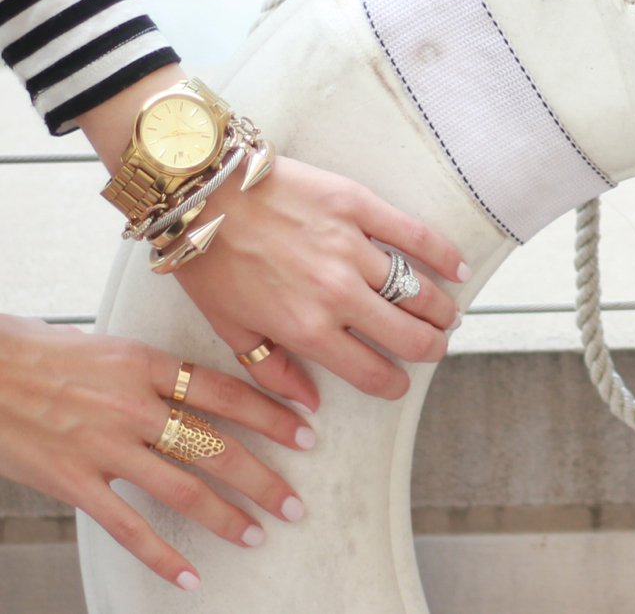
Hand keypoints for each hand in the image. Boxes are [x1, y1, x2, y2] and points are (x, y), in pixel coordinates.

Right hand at [0, 314, 314, 589]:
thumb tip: (199, 387)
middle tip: (293, 500)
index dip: (270, 414)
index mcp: (147, 364)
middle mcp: (135, 405)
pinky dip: (163, 556)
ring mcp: (106, 446)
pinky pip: (129, 526)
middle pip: (216, 445)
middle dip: (263, 477)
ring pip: (183, 488)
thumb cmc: (44, 352)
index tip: (303, 430)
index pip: (226, 391)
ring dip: (227, 516)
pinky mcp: (76, 481)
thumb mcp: (113, 347)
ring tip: (257, 533)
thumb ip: (158, 370)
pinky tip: (190, 573)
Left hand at [175, 156, 467, 410]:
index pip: (372, 372)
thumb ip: (272, 370)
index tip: (399, 383)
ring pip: (416, 290)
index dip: (394, 385)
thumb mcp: (229, 329)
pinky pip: (413, 235)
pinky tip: (458, 269)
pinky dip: (442, 255)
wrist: (203, 193)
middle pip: (408, 336)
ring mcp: (352, 248)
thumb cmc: (210, 261)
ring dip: (441, 310)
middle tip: (435, 347)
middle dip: (430, 349)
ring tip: (448, 315)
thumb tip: (308, 404)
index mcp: (306, 330)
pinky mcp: (357, 206)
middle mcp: (337, 294)